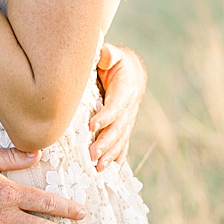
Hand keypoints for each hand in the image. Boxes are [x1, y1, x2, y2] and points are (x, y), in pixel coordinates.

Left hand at [89, 41, 145, 170]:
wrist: (132, 72)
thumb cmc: (117, 62)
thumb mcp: (113, 54)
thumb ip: (108, 55)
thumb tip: (104, 54)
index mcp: (125, 90)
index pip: (115, 106)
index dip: (105, 117)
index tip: (91, 125)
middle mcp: (129, 108)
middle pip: (118, 128)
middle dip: (105, 143)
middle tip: (91, 154)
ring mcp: (128, 119)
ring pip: (120, 139)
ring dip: (109, 154)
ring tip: (98, 167)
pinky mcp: (124, 126)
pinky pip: (122, 143)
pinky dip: (117, 156)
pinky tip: (111, 168)